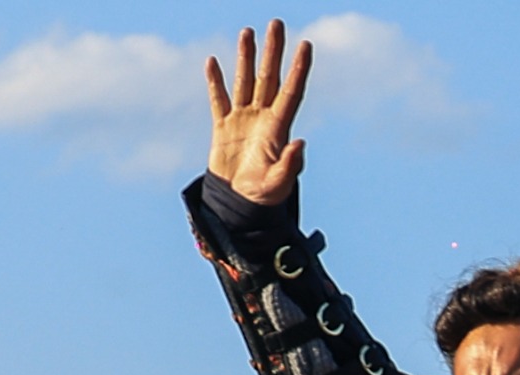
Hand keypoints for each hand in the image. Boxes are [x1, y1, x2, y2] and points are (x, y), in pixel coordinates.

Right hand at [206, 19, 310, 205]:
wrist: (238, 206)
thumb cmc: (263, 197)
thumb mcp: (279, 184)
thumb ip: (290, 165)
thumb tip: (300, 143)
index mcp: (278, 129)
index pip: (291, 92)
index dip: (298, 69)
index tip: (306, 45)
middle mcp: (262, 118)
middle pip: (269, 77)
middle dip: (273, 51)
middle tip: (277, 23)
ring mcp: (242, 120)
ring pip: (244, 81)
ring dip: (246, 57)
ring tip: (247, 32)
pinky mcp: (222, 127)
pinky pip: (218, 100)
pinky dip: (215, 82)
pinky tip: (213, 61)